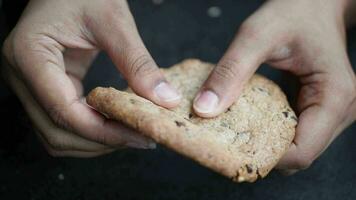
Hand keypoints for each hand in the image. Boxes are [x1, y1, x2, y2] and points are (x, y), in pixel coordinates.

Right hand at [2, 0, 180, 156]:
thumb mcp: (113, 22)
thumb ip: (137, 63)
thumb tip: (165, 100)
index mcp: (30, 55)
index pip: (65, 111)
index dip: (104, 131)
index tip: (138, 135)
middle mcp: (21, 75)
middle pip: (57, 132)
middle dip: (101, 141)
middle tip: (138, 138)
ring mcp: (29, 84)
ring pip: (57, 134)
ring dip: (94, 142)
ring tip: (129, 134)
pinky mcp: (44, 87)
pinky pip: (63, 121)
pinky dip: (89, 130)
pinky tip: (115, 123)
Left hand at [193, 0, 355, 171]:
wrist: (312, 3)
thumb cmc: (293, 12)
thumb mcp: (256, 36)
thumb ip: (231, 72)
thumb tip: (204, 109)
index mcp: (335, 96)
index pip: (301, 152)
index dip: (264, 157)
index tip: (229, 149)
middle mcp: (341, 110)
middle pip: (299, 156)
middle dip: (262, 154)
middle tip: (227, 141)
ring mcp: (331, 112)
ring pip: (296, 148)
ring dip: (265, 145)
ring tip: (236, 131)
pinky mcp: (318, 108)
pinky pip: (294, 133)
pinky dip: (270, 132)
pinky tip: (250, 121)